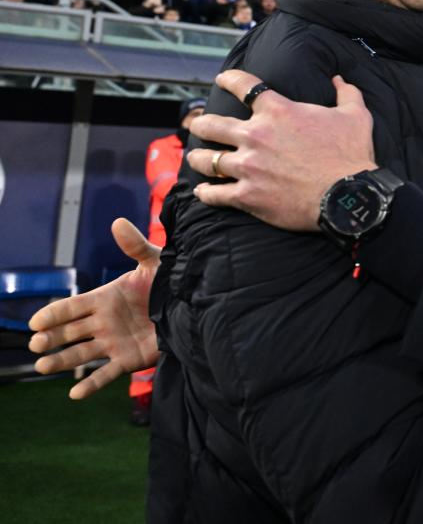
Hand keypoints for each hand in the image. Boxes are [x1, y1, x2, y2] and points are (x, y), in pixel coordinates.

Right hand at [28, 219, 159, 398]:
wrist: (192, 305)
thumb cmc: (170, 281)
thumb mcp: (153, 262)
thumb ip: (134, 246)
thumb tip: (117, 222)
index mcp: (105, 298)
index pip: (72, 307)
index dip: (53, 314)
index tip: (35, 322)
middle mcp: (103, 322)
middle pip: (70, 332)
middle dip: (51, 338)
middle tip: (36, 344)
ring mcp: (113, 342)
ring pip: (81, 354)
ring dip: (62, 361)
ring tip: (43, 366)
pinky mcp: (128, 359)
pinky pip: (106, 374)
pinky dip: (91, 385)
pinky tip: (74, 394)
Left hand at [187, 70, 375, 230]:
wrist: (347, 196)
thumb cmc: (351, 155)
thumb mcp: (356, 116)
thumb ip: (346, 94)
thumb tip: (339, 79)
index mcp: (279, 111)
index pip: (244, 86)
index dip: (229, 79)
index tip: (222, 79)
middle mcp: (256, 136)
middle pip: (212, 124)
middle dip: (201, 124)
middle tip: (198, 125)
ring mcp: (248, 167)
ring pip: (207, 160)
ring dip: (198, 158)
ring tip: (194, 158)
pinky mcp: (247, 196)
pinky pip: (215, 194)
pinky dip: (206, 193)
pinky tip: (202, 191)